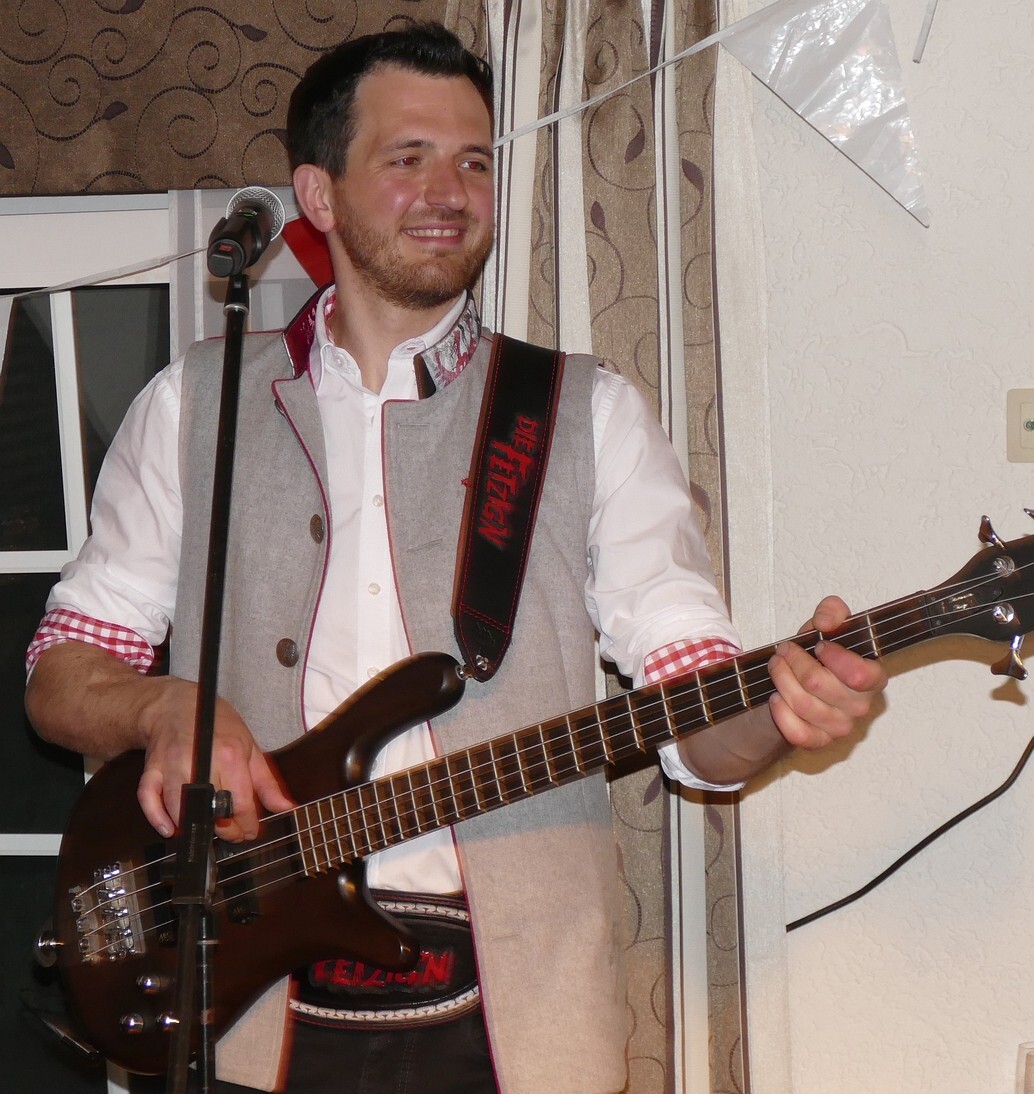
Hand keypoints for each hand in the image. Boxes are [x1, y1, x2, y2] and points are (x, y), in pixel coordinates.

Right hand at [136, 677, 293, 841]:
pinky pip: (149, 800)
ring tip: (208, 829)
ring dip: (194, 827)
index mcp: (230, 755)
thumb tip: (286, 807)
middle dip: (225, 830)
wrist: (175, 704)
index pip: (240, 803)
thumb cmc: (216, 724)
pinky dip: (157, 818)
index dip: (247, 825)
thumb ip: (266, 781)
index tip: (250, 831)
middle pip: (212, 811)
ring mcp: (173, 766)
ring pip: (181, 810)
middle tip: (231, 833)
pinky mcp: (152, 769)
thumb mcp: (249, 746)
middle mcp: (202, 762)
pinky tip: (170, 829)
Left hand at [766, 595, 887, 750]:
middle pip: (819, 685)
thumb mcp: (826, 625)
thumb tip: (826, 622)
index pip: (860, 675)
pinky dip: (781, 713)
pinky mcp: (819, 742)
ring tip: (776, 667)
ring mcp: (841, 727)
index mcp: (872, 677)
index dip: (834, 657)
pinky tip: (776, 698)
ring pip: (803, 704)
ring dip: (782, 680)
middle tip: (784, 651)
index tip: (818, 645)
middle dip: (794, 662)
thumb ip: (832, 611)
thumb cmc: (818, 655)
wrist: (801, 683)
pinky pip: (798, 733)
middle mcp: (860, 706)